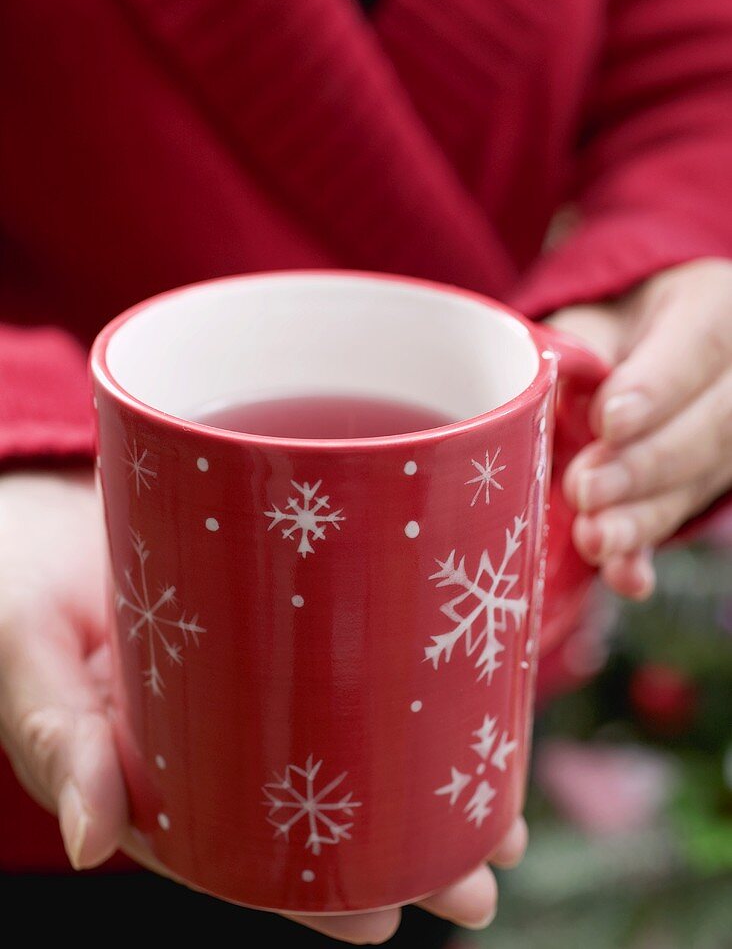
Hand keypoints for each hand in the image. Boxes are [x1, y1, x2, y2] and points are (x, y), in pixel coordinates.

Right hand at [0, 469, 525, 942]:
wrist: (50, 513)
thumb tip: (88, 841)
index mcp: (166, 772)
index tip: (381, 919)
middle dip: (404, 848)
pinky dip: (418, 681)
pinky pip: (362, 654)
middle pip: (324, 806)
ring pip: (359, 741)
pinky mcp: (296, 608)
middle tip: (479, 872)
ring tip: (504, 808)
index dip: (313, 892)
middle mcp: (229, 735)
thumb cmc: (24, 596)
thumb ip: (56, 739)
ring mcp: (268, 675)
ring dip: (432, 777)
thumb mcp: (26, 662)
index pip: (246, 851)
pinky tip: (478, 690)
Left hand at [546, 258, 731, 597]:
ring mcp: (727, 442)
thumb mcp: (596, 317)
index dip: (656, 389)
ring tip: (594, 538)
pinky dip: (646, 553)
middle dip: (644, 465)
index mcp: (713, 312)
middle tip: (585, 488)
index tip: (608, 420)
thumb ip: (577, 344)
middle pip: (709, 427)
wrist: (641, 351)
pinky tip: (627, 579)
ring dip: (642, 517)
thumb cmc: (613, 329)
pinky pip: (678, 520)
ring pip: (698, 482)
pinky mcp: (701, 487)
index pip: (698, 349)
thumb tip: (540, 381)